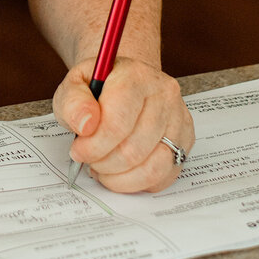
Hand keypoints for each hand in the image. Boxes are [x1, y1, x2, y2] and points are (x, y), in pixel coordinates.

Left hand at [53, 57, 193, 193]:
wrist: (125, 82)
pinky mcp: (186, 140)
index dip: (94, 146)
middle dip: (104, 163)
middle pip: (134, 149)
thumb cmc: (100, 87)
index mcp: (135, 75)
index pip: (118, 122)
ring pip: (153, 167)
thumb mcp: (75, 85)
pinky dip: (138, 183)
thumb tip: (86, 126)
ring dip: (121, 177)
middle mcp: (164, 95)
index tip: (78, 151)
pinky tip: (121, 172)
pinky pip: (164, 176)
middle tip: (89, 160)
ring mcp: (179, 118)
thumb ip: (73, 102)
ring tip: (103, 168)